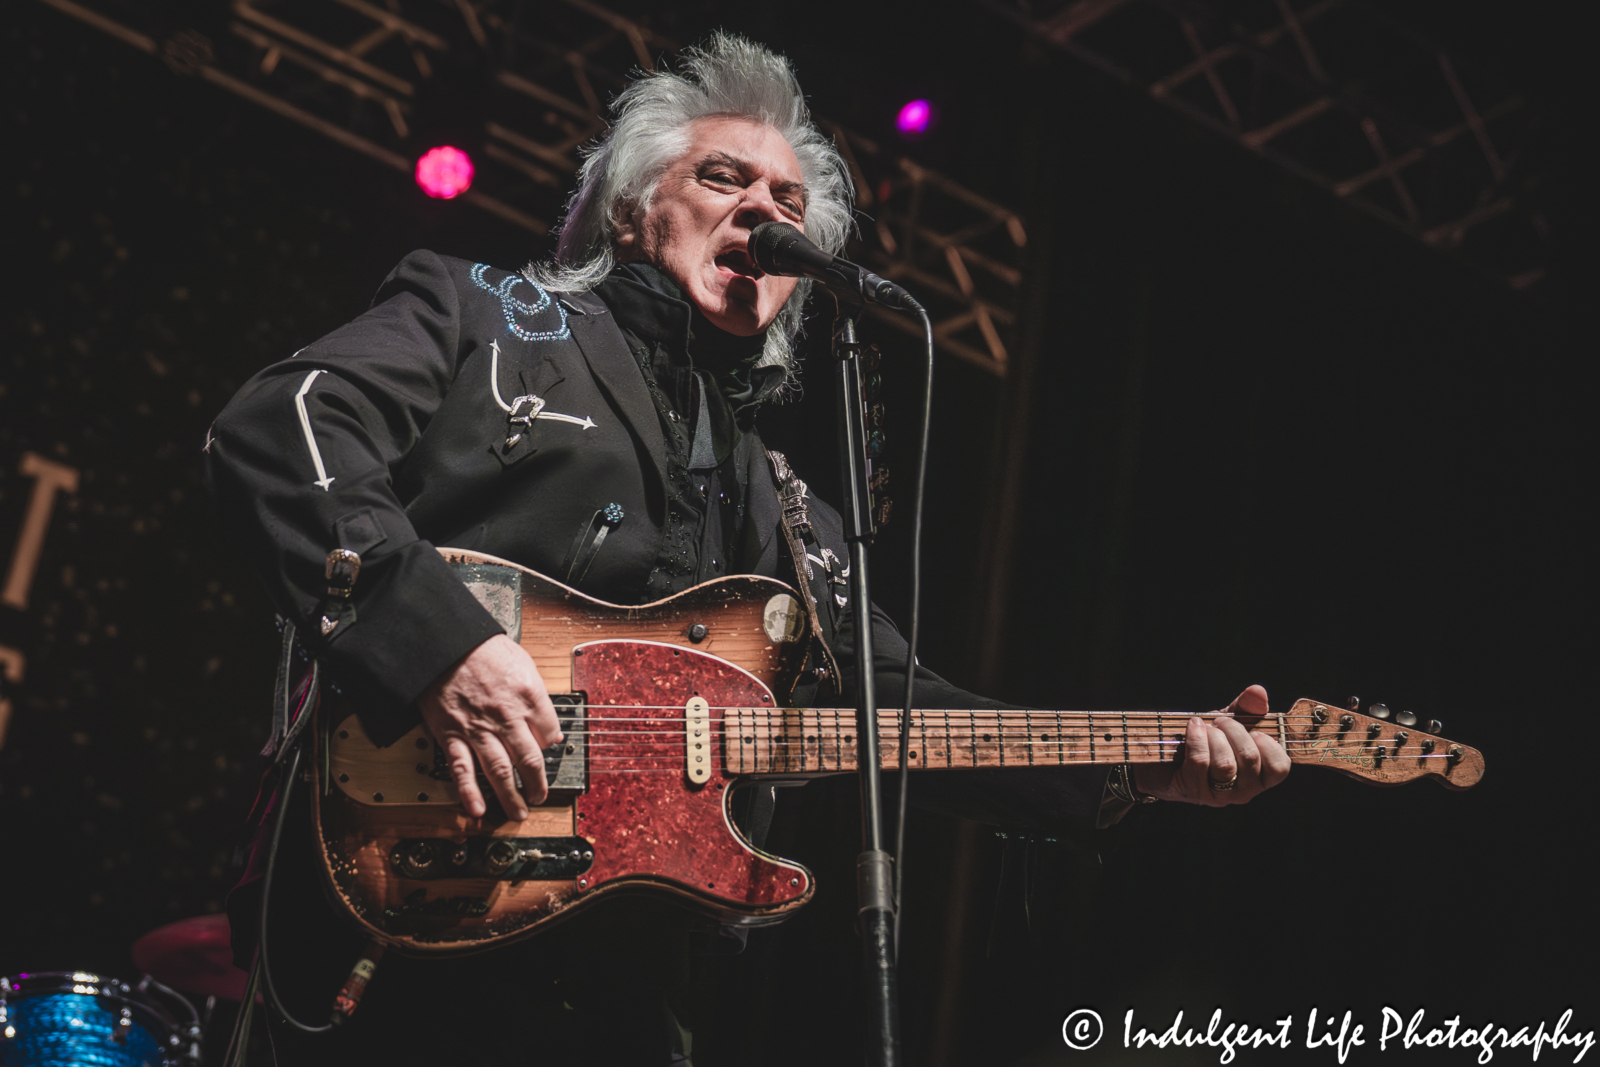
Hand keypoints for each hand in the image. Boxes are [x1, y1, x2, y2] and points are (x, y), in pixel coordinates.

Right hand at [417, 634, 563, 819]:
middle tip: (539, 796)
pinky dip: (470, 792)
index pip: (551, 734)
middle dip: (538, 784)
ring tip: (518, 813)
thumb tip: (546, 719)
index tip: (548, 753)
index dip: (551, 746)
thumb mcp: (522, 662)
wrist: (442, 643)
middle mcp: (507, 717)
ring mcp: (479, 729)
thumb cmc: (481, 648)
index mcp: (529, 697)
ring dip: (511, 796)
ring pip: (501, 771)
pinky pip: (462, 769)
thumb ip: (535, 694)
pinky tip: (477, 809)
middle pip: (531, 760)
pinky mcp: (452, 734)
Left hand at [1131, 685, 1289, 805]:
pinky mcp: (1192, 790)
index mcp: (1259, 777)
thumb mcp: (1229, 722)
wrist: (1163, 754)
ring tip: (1205, 725)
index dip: (1269, 745)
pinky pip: (1200, 762)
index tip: (1254, 731)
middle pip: (1250, 759)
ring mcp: (1217, 795)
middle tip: (1221, 721)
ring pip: (1225, 765)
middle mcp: (1243, 791)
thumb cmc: (1205, 740)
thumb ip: (1246, 707)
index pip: (1279, 768)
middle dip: (1235, 731)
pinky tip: (1193, 727)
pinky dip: (1196, 738)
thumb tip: (1258, 692)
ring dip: (1215, 736)